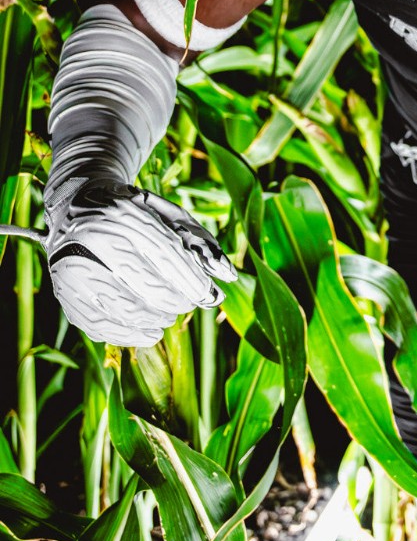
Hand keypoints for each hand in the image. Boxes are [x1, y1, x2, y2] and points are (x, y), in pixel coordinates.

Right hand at [45, 178, 235, 347]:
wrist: (77, 205)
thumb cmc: (134, 213)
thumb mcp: (170, 215)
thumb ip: (200, 243)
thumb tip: (228, 275)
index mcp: (123, 215)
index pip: (164, 254)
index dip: (190, 280)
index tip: (207, 294)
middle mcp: (93, 240)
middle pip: (146, 285)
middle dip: (175, 301)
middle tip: (185, 303)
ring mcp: (72, 267)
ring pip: (124, 309)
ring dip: (155, 320)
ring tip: (167, 316)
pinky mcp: (65, 292)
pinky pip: (100, 325)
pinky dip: (130, 334)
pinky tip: (148, 332)